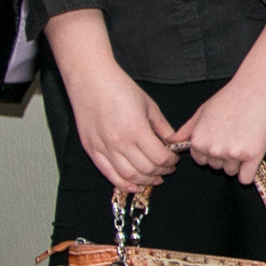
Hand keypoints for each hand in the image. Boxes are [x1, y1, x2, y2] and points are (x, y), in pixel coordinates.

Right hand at [48, 11, 177, 192]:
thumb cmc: (121, 89)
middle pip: (146, 169)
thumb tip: (173, 144)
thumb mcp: (149, 106)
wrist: (91, 80)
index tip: (174, 159)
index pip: (160, 158)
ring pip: (129, 176)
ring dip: (145, 181)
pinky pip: (109, 174)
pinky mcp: (91, 150)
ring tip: (155, 178)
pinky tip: (135, 185)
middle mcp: (120, 142)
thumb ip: (162, 128)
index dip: (171, 162)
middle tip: (168, 169)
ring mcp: (103, 148)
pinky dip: (123, 184)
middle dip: (161, 172)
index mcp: (137, 130)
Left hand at [171, 19, 265, 183]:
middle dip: (224, 157)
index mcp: (199, 141)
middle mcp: (212, 150)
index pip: (201, 160)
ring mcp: (232, 154)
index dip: (211, 152)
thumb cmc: (230, 98)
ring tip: (245, 141)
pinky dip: (248, 172)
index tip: (222, 140)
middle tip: (235, 138)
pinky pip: (246, 178)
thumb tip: (171, 141)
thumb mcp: (202, 111)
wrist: (256, 90)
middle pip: (216, 167)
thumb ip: (187, 129)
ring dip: (238, 162)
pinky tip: (251, 159)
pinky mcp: (252, 156)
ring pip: (231, 171)